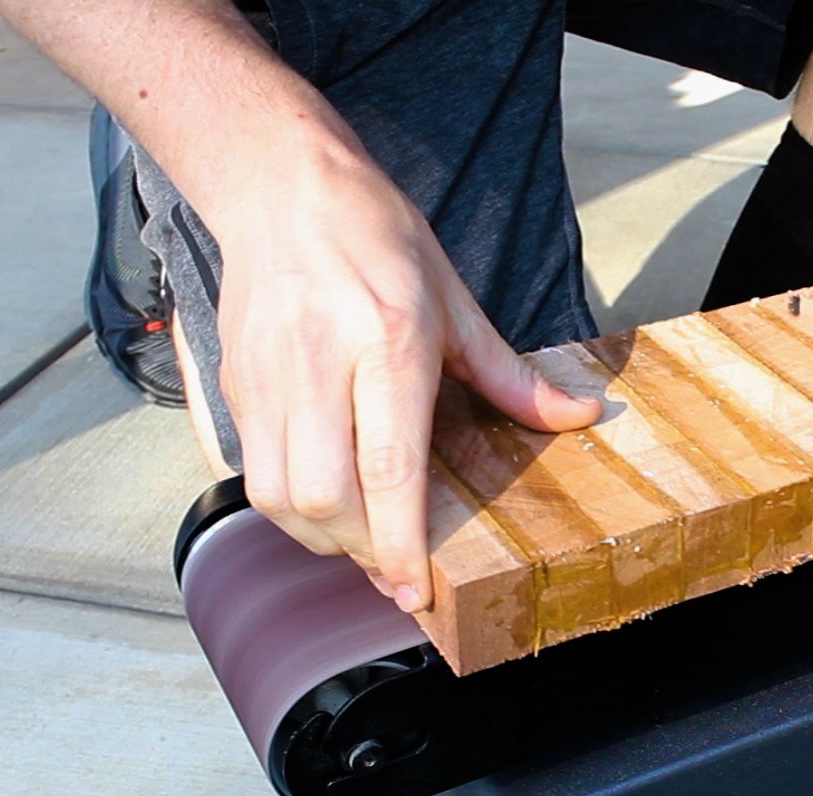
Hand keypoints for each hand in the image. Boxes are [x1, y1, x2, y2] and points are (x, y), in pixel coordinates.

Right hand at [209, 148, 599, 612]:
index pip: (389, 467)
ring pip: (278, 498)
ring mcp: (268, 379)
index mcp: (386, 343)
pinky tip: (327, 499)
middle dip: (361, 549)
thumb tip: (575, 417)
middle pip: (325, 497)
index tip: (414, 591)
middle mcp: (318, 367)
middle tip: (395, 564)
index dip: (400, 542)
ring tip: (362, 537)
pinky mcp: (237, 387)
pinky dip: (291, 506)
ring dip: (323, 536)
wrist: (281, 187)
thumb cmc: (374, 236)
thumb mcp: (455, 298)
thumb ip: (510, 374)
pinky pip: (255, 473)